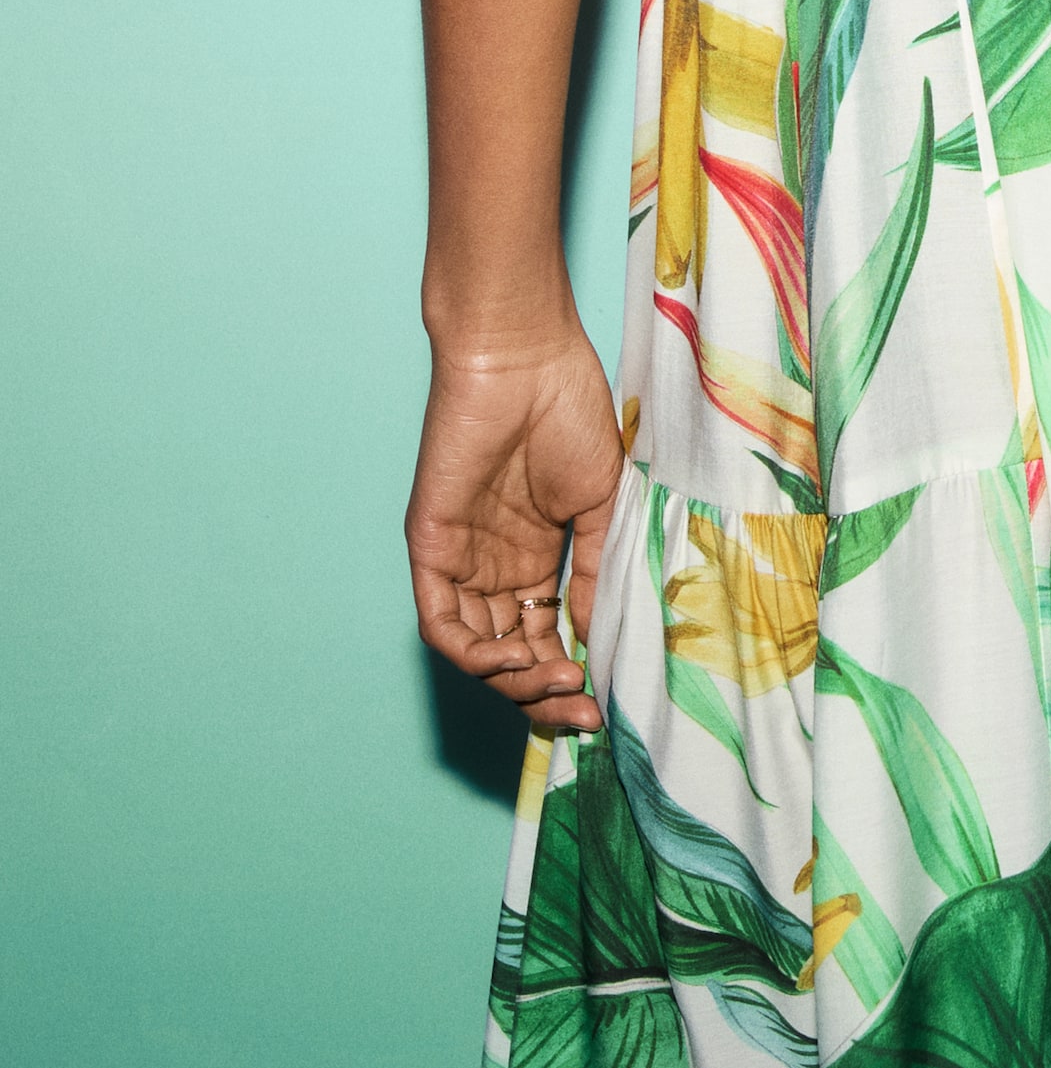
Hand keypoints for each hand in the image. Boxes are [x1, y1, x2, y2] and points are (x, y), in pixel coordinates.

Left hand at [406, 327, 624, 734]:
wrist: (525, 356)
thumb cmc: (569, 409)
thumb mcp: (601, 500)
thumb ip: (597, 568)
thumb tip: (600, 635)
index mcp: (533, 554)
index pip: (543, 638)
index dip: (568, 675)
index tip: (604, 701)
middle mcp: (493, 565)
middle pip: (509, 655)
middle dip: (544, 694)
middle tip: (583, 711)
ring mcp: (459, 558)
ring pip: (475, 649)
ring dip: (513, 682)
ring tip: (557, 684)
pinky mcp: (429, 546)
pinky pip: (440, 622)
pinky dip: (474, 652)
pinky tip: (515, 657)